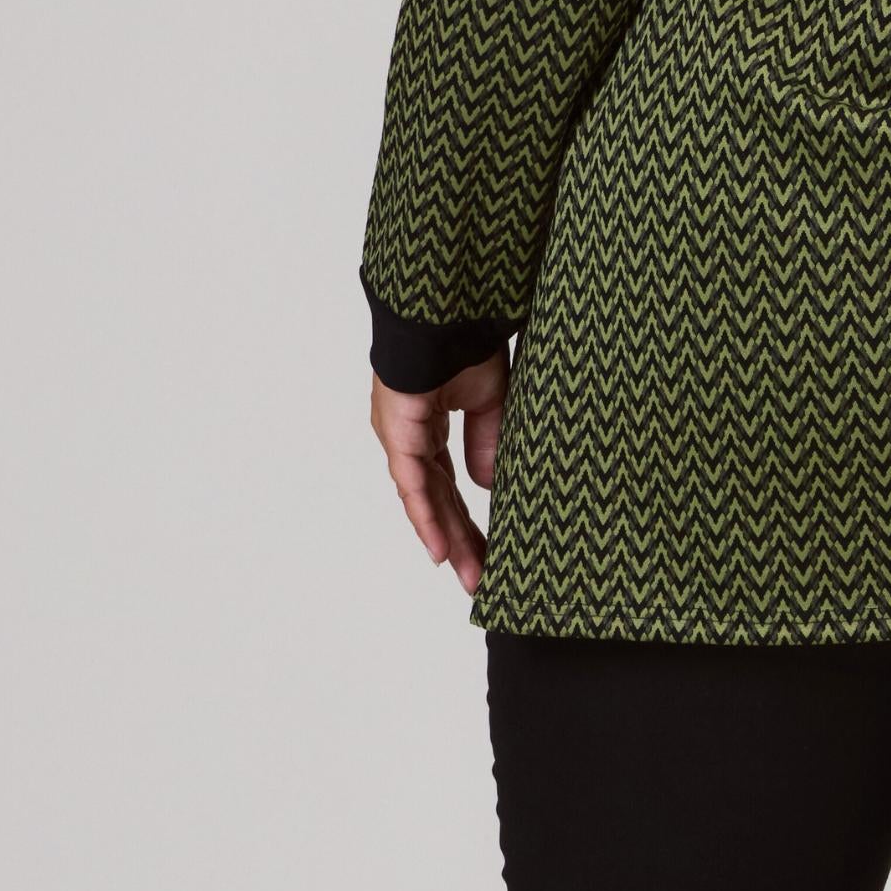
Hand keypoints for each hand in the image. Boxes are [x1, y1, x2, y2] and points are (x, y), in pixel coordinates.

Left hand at [369, 350, 506, 592]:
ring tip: (471, 577)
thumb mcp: (491, 401)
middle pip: (437, 502)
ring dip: (449, 540)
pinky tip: (440, 550)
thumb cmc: (465, 341)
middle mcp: (409, 439)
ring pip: (426, 501)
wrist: (446, 310)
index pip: (449, 487)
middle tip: (481, 580)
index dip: (467, 521)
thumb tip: (487, 488)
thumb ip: (488, 444)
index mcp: (429, 428)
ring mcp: (400, 438)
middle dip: (461, 543)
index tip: (489, 554)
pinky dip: (427, 518)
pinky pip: (414, 485)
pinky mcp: (398, 434)